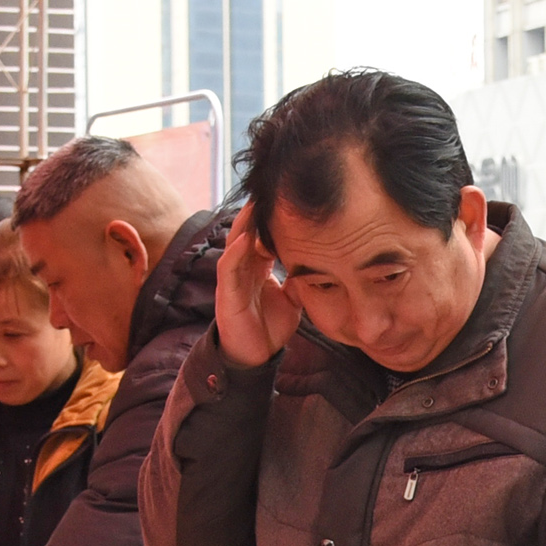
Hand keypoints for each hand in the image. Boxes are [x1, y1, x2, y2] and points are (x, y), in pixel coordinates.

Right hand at [212, 204, 301, 369]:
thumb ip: (300, 280)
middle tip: (272, 188)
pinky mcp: (227, 294)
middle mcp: (243, 268)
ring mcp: (233, 279)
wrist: (255, 358)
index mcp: (257, 267)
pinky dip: (236, 252)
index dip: (273, 217)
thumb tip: (319, 264)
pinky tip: (245, 238)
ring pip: (236, 243)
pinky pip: (229, 268)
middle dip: (258, 212)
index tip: (288, 197)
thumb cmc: (270, 327)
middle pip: (248, 231)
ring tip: (255, 203)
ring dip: (244, 224)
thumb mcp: (293, 299)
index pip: (263, 234)